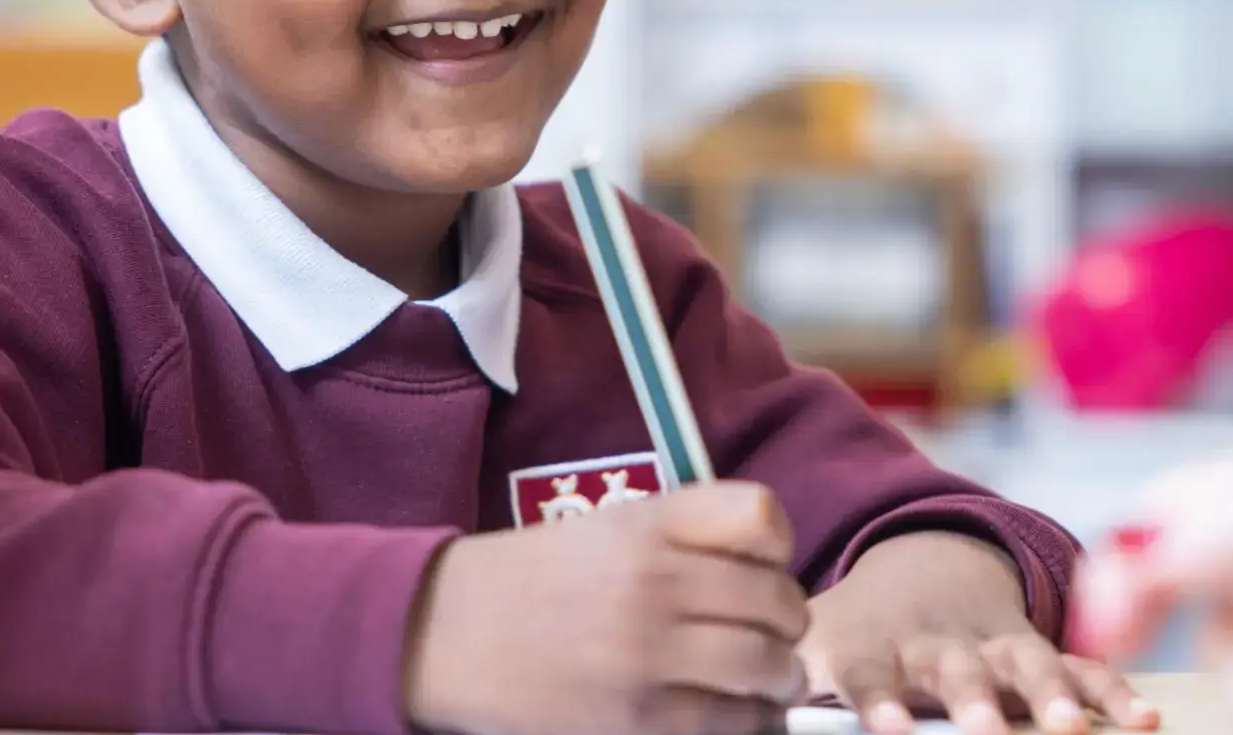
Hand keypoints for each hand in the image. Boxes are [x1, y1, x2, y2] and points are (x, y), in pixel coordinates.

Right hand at [407, 481, 810, 734]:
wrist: (444, 634)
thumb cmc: (534, 578)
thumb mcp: (609, 527)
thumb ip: (686, 535)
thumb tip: (772, 574)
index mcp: (649, 523)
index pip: (763, 518)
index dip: (779, 548)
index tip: (766, 568)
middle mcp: (655, 582)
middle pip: (778, 600)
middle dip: (788, 624)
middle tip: (778, 636)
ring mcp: (647, 655)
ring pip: (766, 667)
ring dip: (779, 678)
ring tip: (769, 681)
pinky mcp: (636, 721)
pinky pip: (729, 724)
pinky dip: (749, 721)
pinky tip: (738, 714)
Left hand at [801, 531, 1159, 734]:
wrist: (921, 564)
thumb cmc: (856, 627)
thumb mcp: (816, 643)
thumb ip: (798, 674)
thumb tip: (754, 704)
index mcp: (878, 648)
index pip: (871, 677)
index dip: (879, 702)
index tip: (888, 729)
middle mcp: (941, 645)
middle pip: (960, 674)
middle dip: (976, 704)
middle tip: (987, 732)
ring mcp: (995, 644)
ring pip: (1028, 667)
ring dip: (1051, 698)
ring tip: (1072, 730)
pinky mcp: (1040, 649)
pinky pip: (1083, 668)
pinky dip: (1114, 690)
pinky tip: (1146, 718)